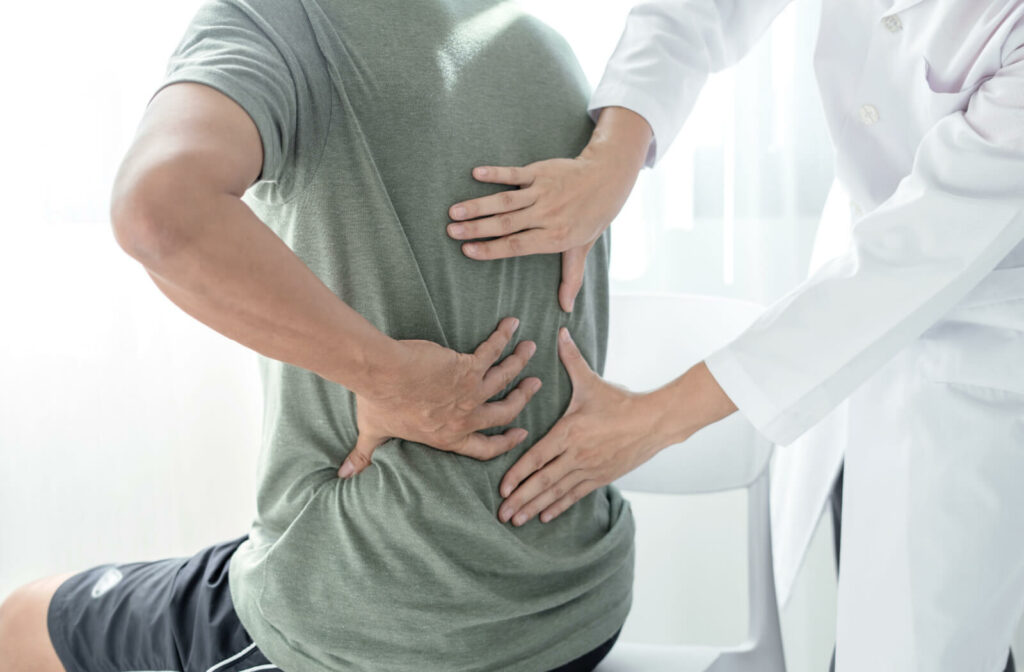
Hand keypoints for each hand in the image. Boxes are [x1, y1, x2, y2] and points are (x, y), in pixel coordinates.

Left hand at [339, 317, 542, 477]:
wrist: (383, 374)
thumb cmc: (379, 403)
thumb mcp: (373, 433)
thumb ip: (364, 455)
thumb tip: (343, 474)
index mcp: (447, 437)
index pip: (484, 448)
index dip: (505, 443)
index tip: (519, 434)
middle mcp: (465, 418)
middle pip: (504, 412)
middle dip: (522, 399)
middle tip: (533, 387)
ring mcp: (470, 392)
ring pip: (505, 378)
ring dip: (520, 363)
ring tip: (531, 349)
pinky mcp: (468, 367)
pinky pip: (493, 351)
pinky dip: (504, 336)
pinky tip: (511, 324)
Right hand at [447, 107, 651, 311]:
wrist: (606, 180)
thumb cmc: (590, 218)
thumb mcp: (581, 249)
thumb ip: (571, 278)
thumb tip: (566, 309)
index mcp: (554, 237)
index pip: (517, 245)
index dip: (492, 249)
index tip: (467, 251)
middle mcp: (547, 215)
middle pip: (506, 223)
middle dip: (477, 228)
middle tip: (450, 231)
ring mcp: (543, 192)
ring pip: (506, 200)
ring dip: (479, 205)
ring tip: (455, 211)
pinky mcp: (540, 172)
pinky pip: (515, 173)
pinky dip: (496, 173)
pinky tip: (476, 174)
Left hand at [496, 327, 666, 525]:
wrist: (655, 421)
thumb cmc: (620, 401)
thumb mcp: (591, 381)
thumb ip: (571, 359)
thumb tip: (559, 332)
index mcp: (569, 431)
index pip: (537, 457)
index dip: (518, 474)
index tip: (502, 488)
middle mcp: (576, 454)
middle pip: (543, 480)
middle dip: (521, 498)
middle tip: (503, 514)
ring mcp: (589, 468)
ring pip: (557, 492)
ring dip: (535, 507)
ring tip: (516, 521)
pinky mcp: (601, 477)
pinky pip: (575, 495)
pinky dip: (558, 506)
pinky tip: (544, 517)